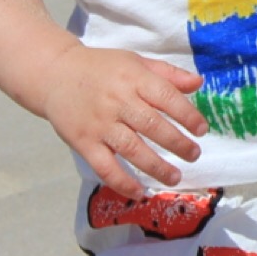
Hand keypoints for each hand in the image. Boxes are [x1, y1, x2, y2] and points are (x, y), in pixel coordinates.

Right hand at [39, 44, 207, 193]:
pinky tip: (139, 193)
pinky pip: (105, 167)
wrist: (54, 74)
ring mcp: (100, 124)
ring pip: (132, 149)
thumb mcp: (135, 62)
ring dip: (156, 166)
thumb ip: (167, 74)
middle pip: (152, 125)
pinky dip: (122, 182)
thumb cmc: (101, 68)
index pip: (166, 97)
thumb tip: (199, 84)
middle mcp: (117, 101)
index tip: (202, 130)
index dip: (188, 115)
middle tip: (194, 154)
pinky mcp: (83, 142)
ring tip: (175, 177)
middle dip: (178, 143)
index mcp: (133, 78)